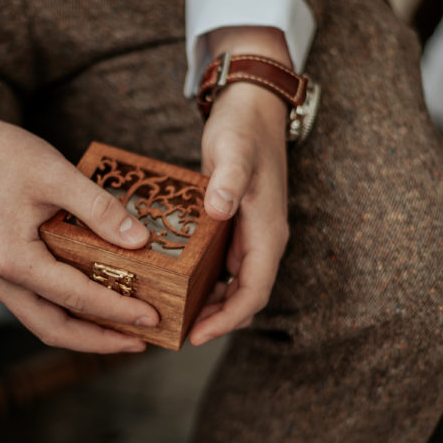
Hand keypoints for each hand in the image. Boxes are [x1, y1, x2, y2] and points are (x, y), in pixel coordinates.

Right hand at [0, 90, 158, 353]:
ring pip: (43, 322)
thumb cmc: (2, 155)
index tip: (152, 319)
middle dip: (100, 340)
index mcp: (12, 258)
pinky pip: (36, 304)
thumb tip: (140, 242)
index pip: (74, 297)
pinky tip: (94, 305)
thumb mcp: (57, 174)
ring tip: (124, 332)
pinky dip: (67, 312)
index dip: (117, 311)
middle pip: (54, 329)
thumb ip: (99, 210)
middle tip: (142, 341)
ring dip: (83, 332)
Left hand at [188, 26, 291, 346]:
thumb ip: (227, 182)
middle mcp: (264, 240)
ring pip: (235, 286)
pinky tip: (178, 284)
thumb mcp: (232, 153)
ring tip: (174, 316)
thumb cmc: (243, 131)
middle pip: (245, 297)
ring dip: (210, 305)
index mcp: (268, 233)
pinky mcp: (238, 227)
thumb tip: (220, 210)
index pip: (253, 292)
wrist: (252, 107)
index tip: (197, 335)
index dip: (227, 319)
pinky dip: (205, 283)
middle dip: (216, 320)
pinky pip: (224, 267)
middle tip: (176, 333)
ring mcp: (252, 235)